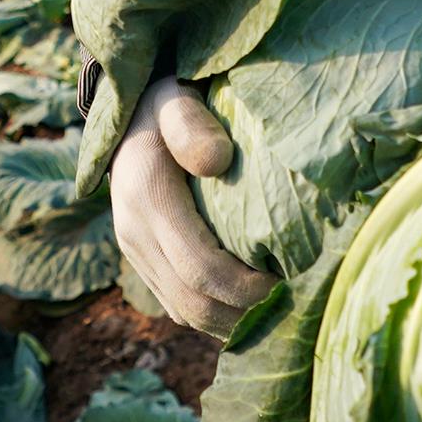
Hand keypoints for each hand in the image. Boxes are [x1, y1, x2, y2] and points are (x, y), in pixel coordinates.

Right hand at [110, 77, 270, 335]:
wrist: (128, 117)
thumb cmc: (167, 103)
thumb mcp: (176, 99)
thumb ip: (193, 124)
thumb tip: (218, 161)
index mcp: (147, 197)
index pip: (200, 268)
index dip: (246, 288)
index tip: (286, 282)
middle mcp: (134, 233)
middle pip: (193, 304)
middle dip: (245, 315)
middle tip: (293, 304)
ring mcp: (136, 253)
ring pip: (186, 313)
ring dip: (232, 322)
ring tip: (278, 310)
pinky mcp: (143, 262)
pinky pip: (179, 306)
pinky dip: (216, 315)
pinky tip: (251, 306)